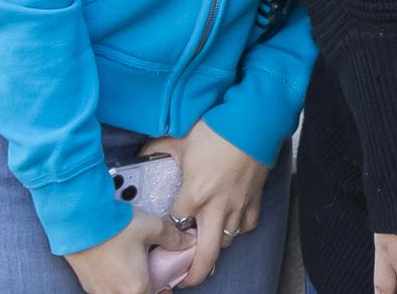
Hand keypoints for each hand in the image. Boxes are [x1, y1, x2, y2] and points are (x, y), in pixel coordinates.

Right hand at [61, 210, 189, 293]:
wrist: (77, 221)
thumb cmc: (114, 226)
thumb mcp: (153, 227)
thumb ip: (174, 238)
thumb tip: (188, 241)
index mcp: (135, 287)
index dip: (163, 291)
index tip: (167, 284)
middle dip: (147, 290)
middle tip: (154, 276)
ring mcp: (98, 291)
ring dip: (130, 287)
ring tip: (136, 270)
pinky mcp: (86, 284)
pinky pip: (107, 290)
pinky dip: (116, 284)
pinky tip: (119, 267)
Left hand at [139, 122, 267, 287]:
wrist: (254, 119)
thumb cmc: (217, 129)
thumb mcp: (179, 140)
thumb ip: (157, 151)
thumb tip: (141, 155)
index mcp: (195, 194)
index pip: (176, 226)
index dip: (168, 232)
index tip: (162, 238)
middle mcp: (217, 207)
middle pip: (207, 254)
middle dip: (195, 274)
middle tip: (185, 280)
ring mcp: (239, 205)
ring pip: (227, 241)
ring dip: (215, 246)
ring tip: (204, 247)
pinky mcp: (255, 199)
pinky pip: (247, 226)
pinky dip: (238, 229)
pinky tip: (230, 224)